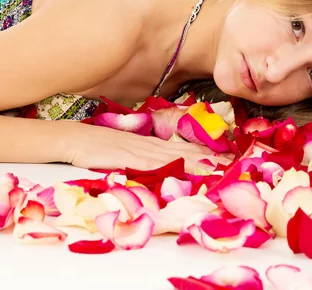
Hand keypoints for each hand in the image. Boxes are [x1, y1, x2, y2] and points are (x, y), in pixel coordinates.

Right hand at [66, 123, 233, 171]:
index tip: (228, 158)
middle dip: (213, 158)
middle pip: (188, 152)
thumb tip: (162, 168)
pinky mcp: (131, 158)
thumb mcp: (125, 151)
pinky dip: (176, 168)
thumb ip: (143, 158)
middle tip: (237, 163)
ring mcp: (142, 151)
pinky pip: (158, 164)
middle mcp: (152, 146)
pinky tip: (189, 172)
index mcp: (152, 144)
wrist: (75, 138)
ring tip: (223, 168)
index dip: (207, 153)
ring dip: (202, 163)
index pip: (185, 148)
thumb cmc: (97, 146)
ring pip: (178, 157)